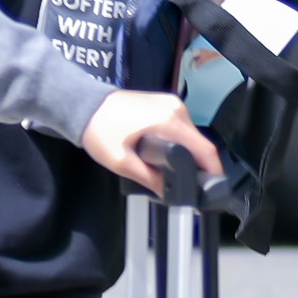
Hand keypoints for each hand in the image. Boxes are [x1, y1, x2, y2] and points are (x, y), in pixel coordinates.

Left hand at [79, 89, 222, 193]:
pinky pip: (182, 128)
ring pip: (192, 136)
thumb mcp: (120, 161)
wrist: (84, 105)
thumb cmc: (99, 130)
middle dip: (200, 166)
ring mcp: (171, 104)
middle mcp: (176, 109)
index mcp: (169, 121)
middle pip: (200, 143)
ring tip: (181, 175)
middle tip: (193, 187)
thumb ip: (148, 178)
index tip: (213, 189)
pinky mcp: (165, 104)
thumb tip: (169, 193)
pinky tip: (172, 157)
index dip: (213, 171)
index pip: (204, 148)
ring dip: (190, 154)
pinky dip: (181, 143)